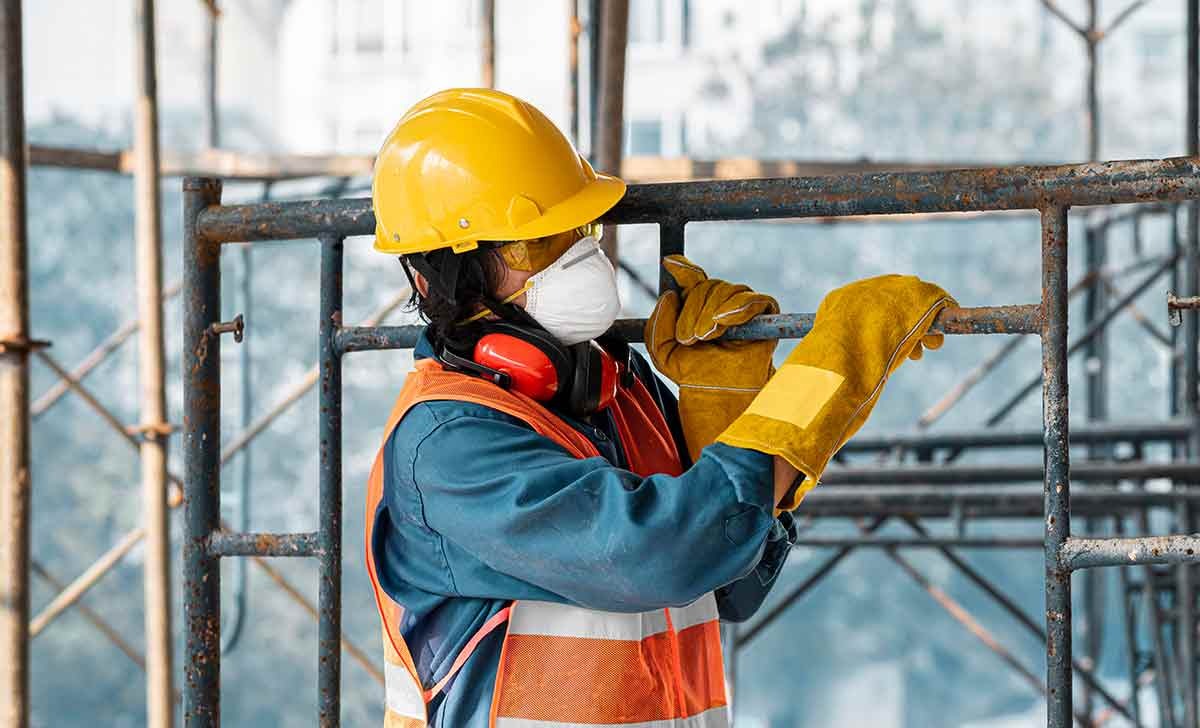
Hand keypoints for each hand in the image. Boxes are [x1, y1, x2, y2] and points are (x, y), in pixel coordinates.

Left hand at [644, 255, 778, 462]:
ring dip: (711, 314)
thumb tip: (669, 296)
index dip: (682, 267)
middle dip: (693, 311)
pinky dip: (737, 308)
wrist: (718, 393)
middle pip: (706, 285)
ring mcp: (742, 306)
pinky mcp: (764, 314)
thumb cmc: (693, 374)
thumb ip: (657, 325)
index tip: (668, 262)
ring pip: (725, 291)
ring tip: (705, 338)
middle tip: (689, 338)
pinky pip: (752, 300)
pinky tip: (724, 322)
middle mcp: (719, 301)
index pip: (691, 277)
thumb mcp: (663, 351)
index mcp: (696, 306)